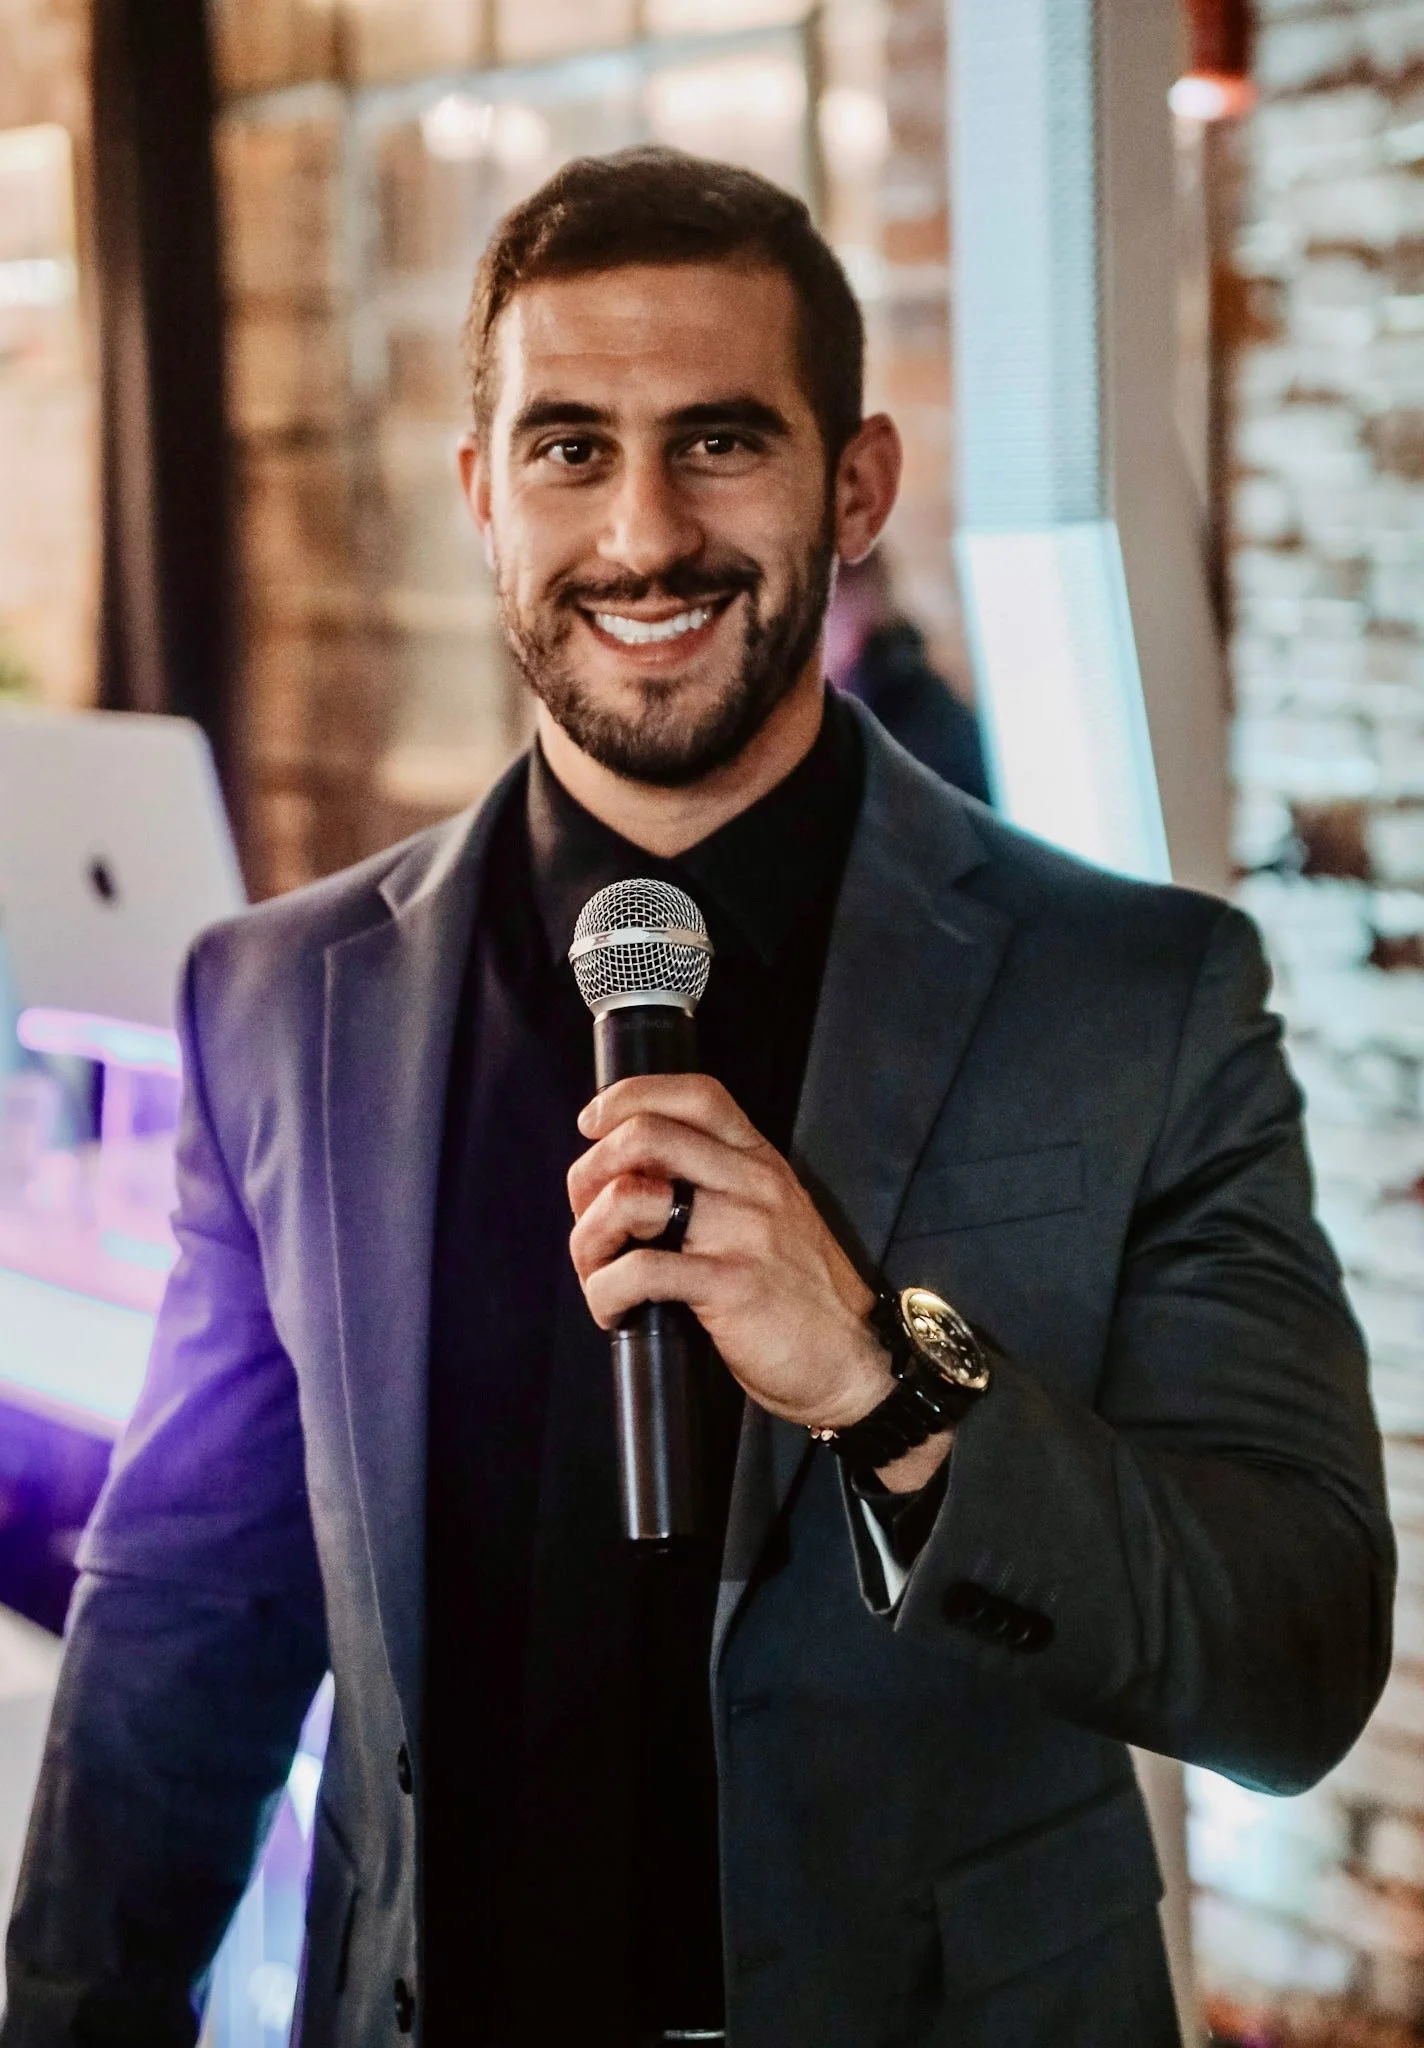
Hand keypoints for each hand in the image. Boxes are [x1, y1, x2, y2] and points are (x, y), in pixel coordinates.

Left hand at [567, 1073, 892, 1434]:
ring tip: (597, 1272)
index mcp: (759, 1161)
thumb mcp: (768, 1218)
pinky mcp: (732, 1285)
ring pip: (631, 1197)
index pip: (695, 1094)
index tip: (592, 1125)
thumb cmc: (798, 1296)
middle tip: (585, 1219)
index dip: (630, 1097)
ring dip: (589, 1239)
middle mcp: (753, 1184)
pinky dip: (606, 1292)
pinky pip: (641, 1270)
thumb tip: (628, 1175)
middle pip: (646, 1135)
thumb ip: (715, 1186)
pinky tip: (614, 1311)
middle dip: (588, 1175)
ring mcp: (744, 1232)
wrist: (853, 1360)